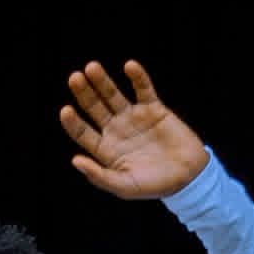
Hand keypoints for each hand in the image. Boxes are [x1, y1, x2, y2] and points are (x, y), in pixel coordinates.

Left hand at [59, 61, 208, 200]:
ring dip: (102, 81)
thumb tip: (75, 160)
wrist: (187, 176)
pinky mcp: (153, 108)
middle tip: (75, 78)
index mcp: (106, 150)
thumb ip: (100, 176)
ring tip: (91, 68)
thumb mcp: (125, 187)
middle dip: (84, 94)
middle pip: (95, 108)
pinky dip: (137, 77)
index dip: (73, 123)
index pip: (83, 133)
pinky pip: (143, 88)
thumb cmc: (154, 186)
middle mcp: (117, 131)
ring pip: (113, 95)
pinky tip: (129, 67)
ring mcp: (134, 118)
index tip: (66, 110)